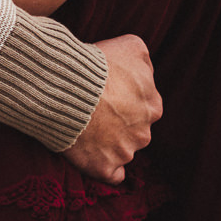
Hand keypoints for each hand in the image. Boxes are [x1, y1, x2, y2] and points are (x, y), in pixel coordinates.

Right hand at [64, 34, 160, 184]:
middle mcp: (144, 132)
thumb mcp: (132, 45)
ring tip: (85, 127)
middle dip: (118, 122)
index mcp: (153, 105)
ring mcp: (125, 153)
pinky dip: (104, 167)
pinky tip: (93, 156)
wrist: (66, 87)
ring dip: (109, 143)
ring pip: (122, 151)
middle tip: (93, 109)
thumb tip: (144, 71)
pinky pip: (111, 175)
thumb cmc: (97, 63)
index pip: (144, 105)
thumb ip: (144, 61)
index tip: (105, 93)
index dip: (123, 98)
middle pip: (134, 130)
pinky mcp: (105, 168)